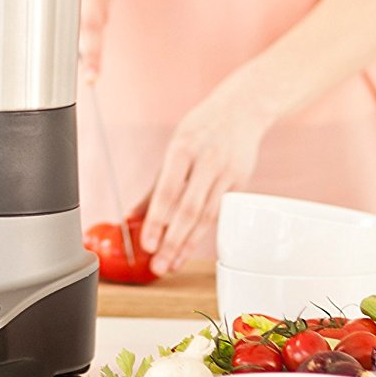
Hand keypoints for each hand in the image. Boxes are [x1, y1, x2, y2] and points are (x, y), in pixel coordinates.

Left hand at [139, 88, 271, 276]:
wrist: (241, 111)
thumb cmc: (201, 129)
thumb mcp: (175, 147)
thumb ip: (157, 184)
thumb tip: (133, 214)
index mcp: (183, 148)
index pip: (168, 191)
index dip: (157, 220)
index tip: (146, 243)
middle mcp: (206, 162)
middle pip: (189, 210)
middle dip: (172, 241)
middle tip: (158, 265)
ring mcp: (226, 174)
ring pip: (206, 217)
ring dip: (187, 244)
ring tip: (171, 265)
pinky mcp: (240, 184)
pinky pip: (219, 214)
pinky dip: (202, 234)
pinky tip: (189, 249)